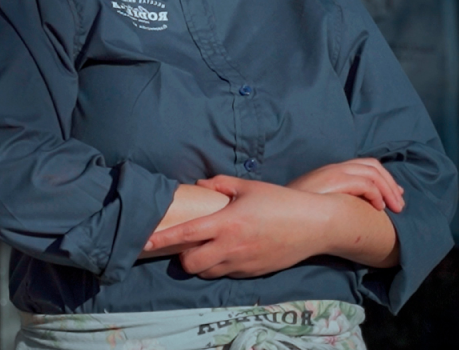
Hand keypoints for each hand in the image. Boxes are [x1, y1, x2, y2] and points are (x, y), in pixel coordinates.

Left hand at [146, 176, 335, 278]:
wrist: (314, 225)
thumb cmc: (280, 201)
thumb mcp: (248, 186)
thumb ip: (219, 185)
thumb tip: (199, 185)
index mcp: (226, 223)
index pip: (185, 234)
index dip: (162, 240)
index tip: (145, 242)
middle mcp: (231, 246)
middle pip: (191, 263)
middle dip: (182, 257)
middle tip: (186, 244)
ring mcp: (242, 262)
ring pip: (206, 273)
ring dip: (200, 263)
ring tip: (205, 249)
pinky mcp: (253, 272)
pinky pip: (226, 274)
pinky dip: (218, 267)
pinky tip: (225, 254)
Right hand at [288, 158, 404, 212]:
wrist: (276, 210)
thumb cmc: (294, 212)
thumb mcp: (318, 202)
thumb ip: (336, 200)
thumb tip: (355, 210)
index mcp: (331, 170)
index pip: (365, 165)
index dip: (384, 179)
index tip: (394, 196)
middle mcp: (334, 167)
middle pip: (373, 165)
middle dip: (391, 184)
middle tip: (400, 205)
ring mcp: (334, 172)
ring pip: (373, 172)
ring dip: (389, 190)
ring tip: (396, 209)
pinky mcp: (334, 180)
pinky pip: (365, 183)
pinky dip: (376, 194)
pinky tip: (379, 208)